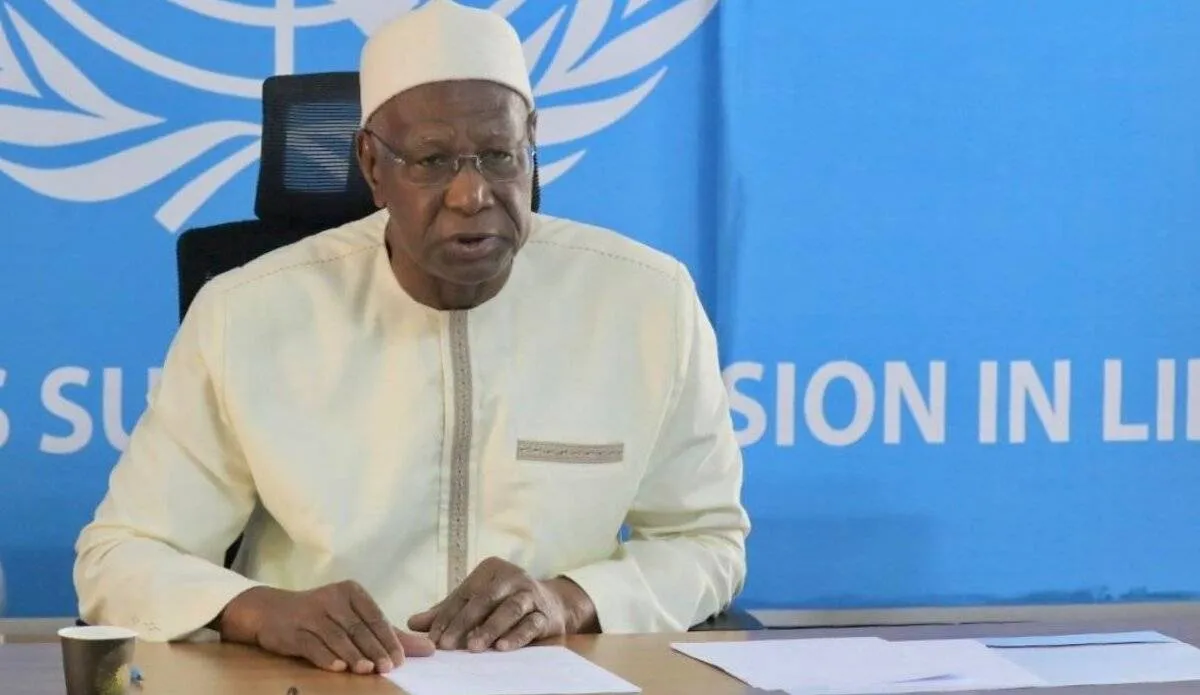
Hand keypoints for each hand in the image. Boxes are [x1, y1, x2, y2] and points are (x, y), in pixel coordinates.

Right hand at [218, 581, 434, 673]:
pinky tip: (338, 668)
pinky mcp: (293, 630)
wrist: (270, 612)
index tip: (400, 659)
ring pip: (337, 636)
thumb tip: (428, 649)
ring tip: (367, 670)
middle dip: (375, 649)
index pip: (375, 616)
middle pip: (358, 628)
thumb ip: (389, 634)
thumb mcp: (353, 618)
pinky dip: (326, 657)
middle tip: (388, 668)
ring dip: (353, 655)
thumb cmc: (321, 616)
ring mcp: (311, 613)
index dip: (388, 638)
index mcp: (351, 592)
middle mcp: (331, 599)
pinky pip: (312, 645)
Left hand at [407, 557, 597, 651]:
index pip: (465, 594)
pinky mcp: (546, 614)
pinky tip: (501, 648)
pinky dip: (516, 636)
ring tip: (473, 647)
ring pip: (509, 609)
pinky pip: (531, 625)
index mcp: (491, 569)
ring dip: (490, 628)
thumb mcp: (476, 602)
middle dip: (464, 623)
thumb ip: (446, 612)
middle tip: (447, 645)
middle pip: (485, 599)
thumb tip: (412, 622)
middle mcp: (512, 576)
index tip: (433, 639)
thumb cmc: (504, 602)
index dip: (447, 616)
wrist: (552, 604)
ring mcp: (531, 594)